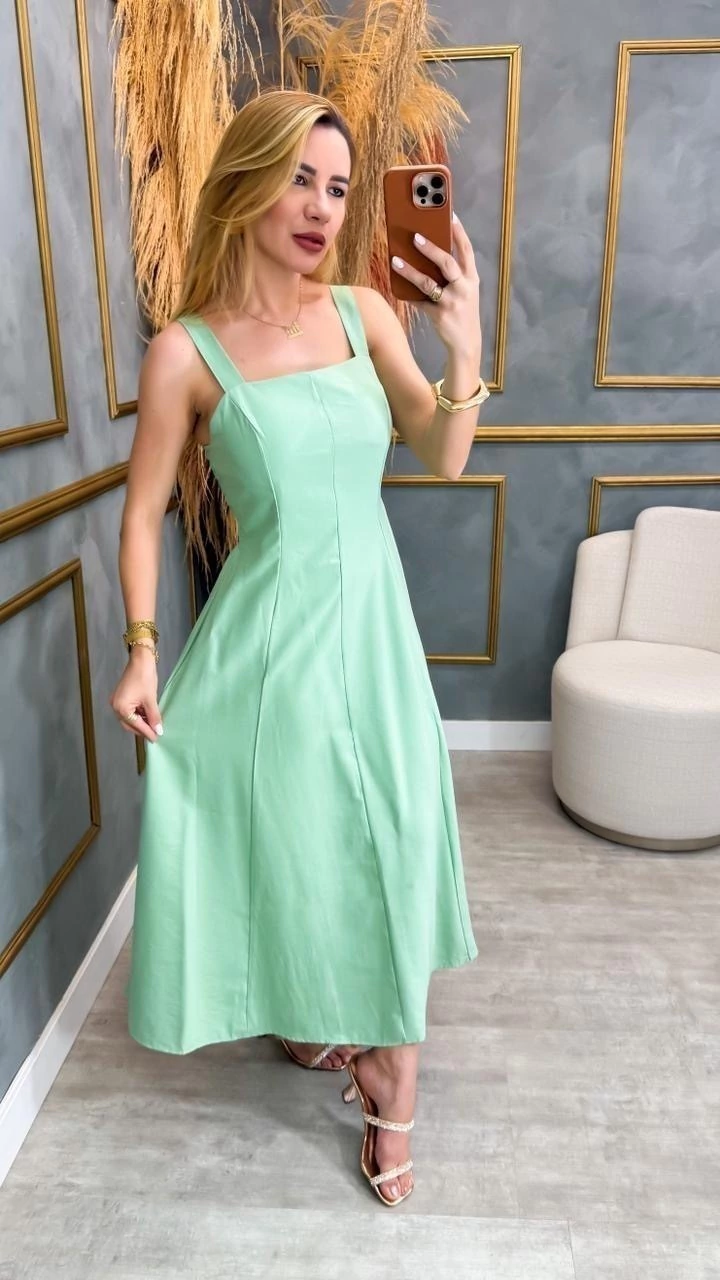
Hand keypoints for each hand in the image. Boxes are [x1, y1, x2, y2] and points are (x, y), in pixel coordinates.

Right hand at [109, 647, 162, 742]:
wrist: (141, 659)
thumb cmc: (145, 678)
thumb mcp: (151, 699)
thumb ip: (154, 717)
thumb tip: (158, 731)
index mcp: (121, 708)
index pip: (135, 725)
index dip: (147, 732)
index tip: (156, 738)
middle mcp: (115, 707)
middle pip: (129, 724)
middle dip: (142, 729)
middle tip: (155, 733)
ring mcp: (116, 702)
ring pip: (129, 718)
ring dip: (140, 722)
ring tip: (153, 725)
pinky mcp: (120, 697)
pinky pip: (129, 711)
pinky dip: (138, 714)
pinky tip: (147, 715)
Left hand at [391, 213, 481, 357]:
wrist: (466, 343)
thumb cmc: (462, 311)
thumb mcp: (465, 290)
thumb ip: (453, 274)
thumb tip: (428, 251)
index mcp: (472, 278)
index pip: (467, 250)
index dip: (459, 232)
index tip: (450, 214)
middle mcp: (464, 288)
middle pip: (447, 263)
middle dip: (431, 248)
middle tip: (415, 236)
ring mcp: (452, 302)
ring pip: (428, 283)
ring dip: (410, 271)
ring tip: (396, 260)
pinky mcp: (439, 315)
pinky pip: (419, 301)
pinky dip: (407, 293)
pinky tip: (397, 286)